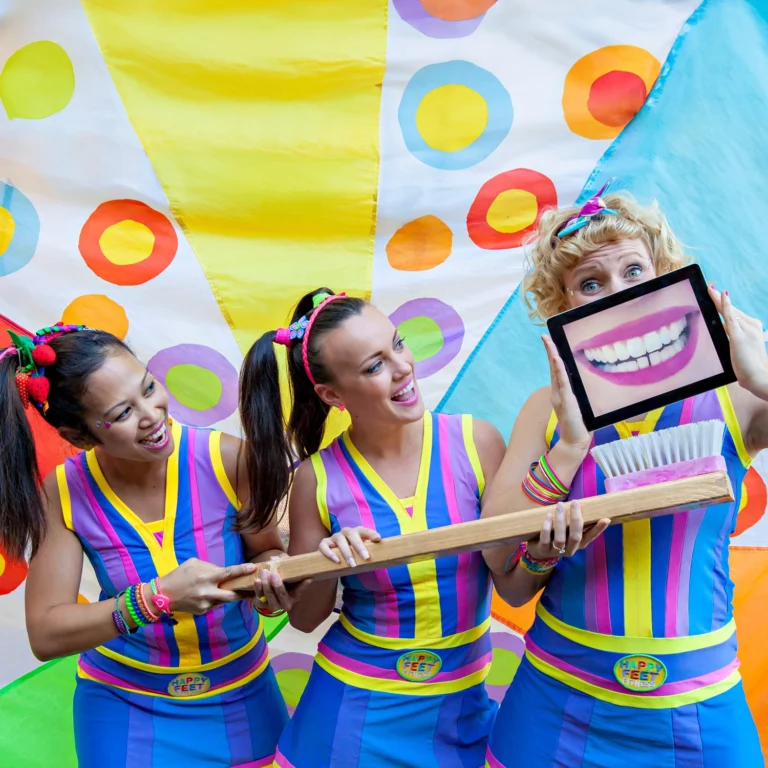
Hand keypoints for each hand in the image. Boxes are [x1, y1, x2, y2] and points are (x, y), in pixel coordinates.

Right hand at [159, 558, 256, 614]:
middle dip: (243, 593)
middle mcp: (207, 592)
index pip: (229, 573)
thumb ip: (210, 567)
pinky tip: (209, 595)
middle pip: (232, 595)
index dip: (242, 570)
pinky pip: (213, 605)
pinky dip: (215, 600)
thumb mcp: (194, 563)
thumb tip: (222, 571)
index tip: (253, 567)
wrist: (163, 594)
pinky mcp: (202, 612)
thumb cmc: (179, 575)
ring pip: (223, 601)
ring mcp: (205, 604)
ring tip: (235, 591)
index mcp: (206, 577)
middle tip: (252, 589)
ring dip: (229, 596)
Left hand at [252, 554, 311, 612]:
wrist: (267, 586)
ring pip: (270, 597)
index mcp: (295, 594)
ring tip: (264, 573)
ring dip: (266, 586)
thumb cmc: (281, 576)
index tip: (309, 578)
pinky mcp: (262, 605)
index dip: (304, 585)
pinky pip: (259, 598)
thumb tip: (275, 559)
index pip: (301, 589)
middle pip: (282, 596)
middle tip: (274, 575)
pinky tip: (257, 580)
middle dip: (278, 586)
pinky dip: (258, 589)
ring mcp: (273, 605)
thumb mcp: (284, 569)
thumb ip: (283, 562)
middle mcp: (286, 603)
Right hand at [319, 526, 381, 567]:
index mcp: (357, 532)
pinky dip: (330, 553)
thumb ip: (369, 552)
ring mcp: (334, 537)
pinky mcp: (324, 544)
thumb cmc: (353, 556)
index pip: (364, 530)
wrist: (335, 562)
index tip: (378, 539)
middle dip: (359, 545)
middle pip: (352, 534)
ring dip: (347, 552)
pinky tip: (337, 561)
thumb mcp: (362, 553)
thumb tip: (383, 558)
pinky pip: (325, 546)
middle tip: (366, 558)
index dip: (371, 533)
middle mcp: (345, 532)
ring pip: (340, 540)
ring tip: (353, 565)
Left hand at [525, 501, 609, 559]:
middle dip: (576, 519)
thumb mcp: (567, 530)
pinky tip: (548, 516)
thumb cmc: (556, 535)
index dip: (598, 529)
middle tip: (575, 502)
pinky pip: (546, 539)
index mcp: (579, 543)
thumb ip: (574, 522)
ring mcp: (556, 551)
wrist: (537, 551)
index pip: (591, 536)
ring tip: (560, 506)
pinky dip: (547, 527)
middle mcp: (570, 549)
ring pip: (560, 538)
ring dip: (561, 521)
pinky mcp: (543, 550)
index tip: (606, 519)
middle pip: (576, 536)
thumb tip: (581, 504)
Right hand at [542, 335, 590, 451]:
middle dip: (549, 351)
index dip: (552, 355)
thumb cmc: (580, 423)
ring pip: (556, 372)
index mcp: (561, 391)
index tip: (549, 341)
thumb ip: (580, 394)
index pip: (557, 370)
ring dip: (552, 357)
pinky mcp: (565, 400)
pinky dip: (558, 370)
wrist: (576, 439)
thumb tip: (589, 381)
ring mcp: (560, 395)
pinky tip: (556, 360)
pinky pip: (562, 382)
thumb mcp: (581, 404)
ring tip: (550, 344)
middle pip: (553, 367)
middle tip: (545, 337)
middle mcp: (557, 391)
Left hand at [709, 286, 767, 395]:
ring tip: (710, 289)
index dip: (726, 303)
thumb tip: (724, 325)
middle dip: (719, 298)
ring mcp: (747, 330)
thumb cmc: (749, 364)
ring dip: (718, 300)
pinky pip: (731, 317)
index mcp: (754, 327)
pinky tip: (722, 296)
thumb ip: (734, 334)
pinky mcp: (739, 336)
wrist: (758, 376)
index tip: (719, 292)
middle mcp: (752, 326)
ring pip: (730, 312)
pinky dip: (726, 305)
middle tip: (709, 287)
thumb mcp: (742, 345)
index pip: (737, 312)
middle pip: (733, 310)